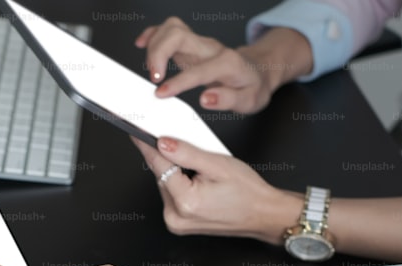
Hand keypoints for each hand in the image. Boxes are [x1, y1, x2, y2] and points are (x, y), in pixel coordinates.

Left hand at [133, 135, 299, 242]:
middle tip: (191, 150)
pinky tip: (197, 182)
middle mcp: (175, 217)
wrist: (262, 214)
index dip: (147, 145)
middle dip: (170, 159)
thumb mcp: (218, 164)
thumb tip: (163, 142)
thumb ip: (187, 153)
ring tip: (202, 172)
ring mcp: (176, 223)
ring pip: (165, 185)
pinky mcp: (178, 224)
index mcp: (185, 202)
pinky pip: (171, 195)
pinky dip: (179, 184)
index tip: (136, 131)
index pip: (158, 165)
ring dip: (176, 172)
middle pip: (160, 175)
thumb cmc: (248, 192)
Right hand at [135, 17, 275, 113]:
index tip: (161, 93)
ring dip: (154, 43)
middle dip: (159, 53)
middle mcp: (211, 48)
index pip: (198, 68)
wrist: (258, 72)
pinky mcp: (190, 44)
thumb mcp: (249, 100)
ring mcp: (199, 44)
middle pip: (179, 35)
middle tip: (153, 78)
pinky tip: (142, 44)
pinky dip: (152, 34)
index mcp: (227, 63)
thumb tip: (206, 99)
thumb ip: (228, 100)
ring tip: (149, 67)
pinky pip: (169, 30)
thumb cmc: (252, 87)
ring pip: (172, 28)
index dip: (177, 81)